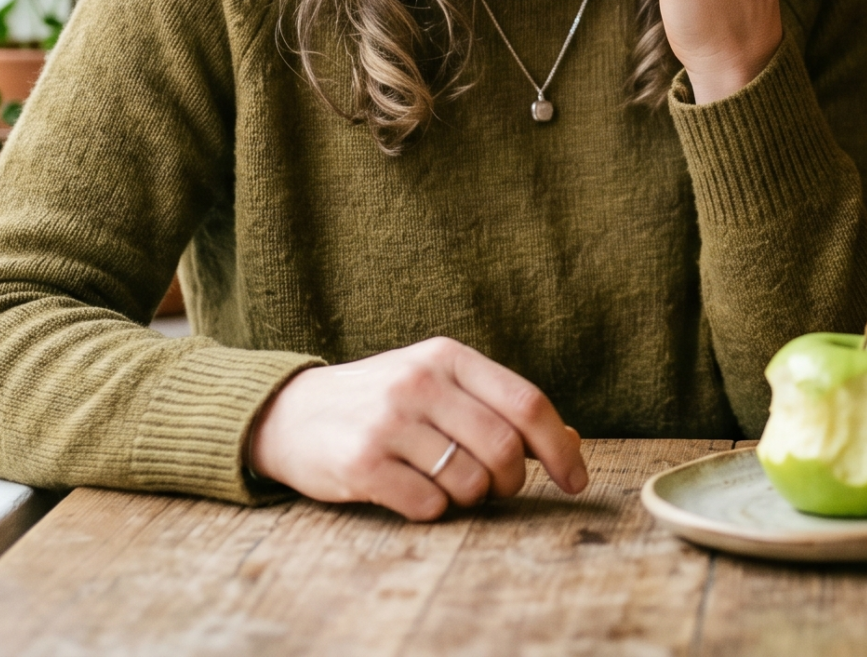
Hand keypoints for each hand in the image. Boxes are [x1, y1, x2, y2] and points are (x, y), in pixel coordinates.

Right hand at [246, 336, 588, 520]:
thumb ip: (499, 407)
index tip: (577, 480)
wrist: (290, 414)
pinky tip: (412, 492)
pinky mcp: (362, 462)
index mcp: (448, 357)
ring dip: (470, 497)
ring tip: (446, 484)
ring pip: (469, 481)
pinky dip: (433, 509)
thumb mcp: (439, 385)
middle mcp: (420, 382)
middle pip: (504, 448)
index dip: (561, 448)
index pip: (527, 403)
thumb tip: (571, 440)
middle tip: (497, 486)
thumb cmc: (382, 403)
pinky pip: (428, 504)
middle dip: (512, 481)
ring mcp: (389, 422)